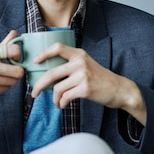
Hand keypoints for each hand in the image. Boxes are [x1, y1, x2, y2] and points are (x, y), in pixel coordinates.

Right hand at [0, 30, 23, 113]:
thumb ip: (2, 44)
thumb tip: (15, 33)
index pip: (14, 50)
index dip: (18, 54)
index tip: (15, 56)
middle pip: (18, 71)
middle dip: (17, 70)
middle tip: (11, 68)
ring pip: (13, 81)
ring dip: (10, 79)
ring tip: (1, 75)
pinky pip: (6, 89)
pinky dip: (3, 86)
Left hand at [31, 44, 145, 124]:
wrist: (119, 89)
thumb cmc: (99, 78)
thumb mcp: (86, 64)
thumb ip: (71, 64)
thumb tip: (47, 73)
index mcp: (79, 54)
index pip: (57, 47)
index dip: (43, 53)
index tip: (34, 61)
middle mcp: (80, 62)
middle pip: (51, 73)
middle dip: (39, 85)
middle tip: (34, 92)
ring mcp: (83, 75)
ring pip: (57, 88)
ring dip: (54, 99)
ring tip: (56, 103)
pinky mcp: (85, 89)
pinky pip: (65, 97)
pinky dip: (61, 103)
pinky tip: (62, 105)